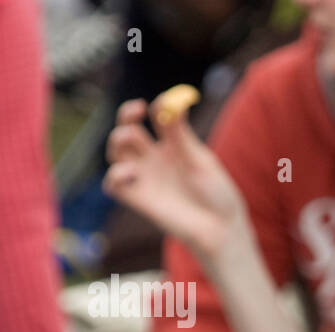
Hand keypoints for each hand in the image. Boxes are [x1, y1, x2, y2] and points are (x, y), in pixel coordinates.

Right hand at [102, 95, 249, 263]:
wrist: (221, 228)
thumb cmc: (217, 194)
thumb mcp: (199, 160)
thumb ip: (181, 135)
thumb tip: (174, 100)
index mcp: (173, 145)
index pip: (154, 117)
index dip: (153, 108)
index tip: (159, 105)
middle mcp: (155, 159)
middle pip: (129, 130)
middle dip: (126, 116)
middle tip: (136, 111)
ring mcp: (145, 178)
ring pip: (116, 152)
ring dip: (117, 139)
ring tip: (131, 136)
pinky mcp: (138, 199)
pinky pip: (113, 185)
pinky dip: (115, 175)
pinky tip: (132, 172)